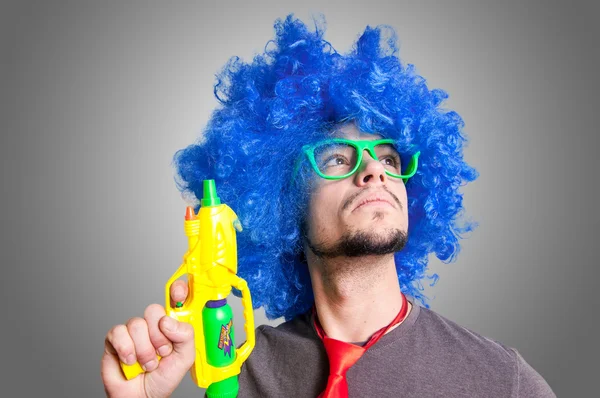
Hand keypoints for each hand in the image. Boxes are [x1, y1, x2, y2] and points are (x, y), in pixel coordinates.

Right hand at [101, 281, 191, 397]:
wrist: (142, 397)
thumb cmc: (163, 378)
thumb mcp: (184, 358)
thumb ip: (185, 336)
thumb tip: (168, 321)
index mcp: (171, 325)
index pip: (175, 299)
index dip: (177, 290)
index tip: (179, 293)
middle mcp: (152, 324)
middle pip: (153, 310)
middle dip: (158, 336)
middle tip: (162, 352)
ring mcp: (133, 331)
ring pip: (136, 324)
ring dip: (144, 350)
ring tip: (147, 363)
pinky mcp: (115, 339)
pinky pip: (118, 332)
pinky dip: (126, 350)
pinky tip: (130, 361)